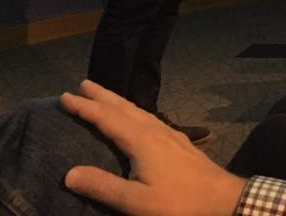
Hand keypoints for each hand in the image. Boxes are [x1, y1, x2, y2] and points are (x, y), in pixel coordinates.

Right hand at [61, 81, 245, 215]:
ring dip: (118, 101)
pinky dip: (134, 111)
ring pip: (138, 110)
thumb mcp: (135, 202)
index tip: (64, 96)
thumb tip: (68, 174)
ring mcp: (169, 133)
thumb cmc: (177, 202)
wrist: (221, 199)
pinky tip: (137, 118)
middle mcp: (154, 130)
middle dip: (101, 95)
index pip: (106, 118)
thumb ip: (102, 186)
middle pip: (123, 107)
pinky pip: (149, 117)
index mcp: (141, 140)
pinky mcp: (178, 141)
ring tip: (104, 96)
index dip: (84, 107)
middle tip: (83, 83)